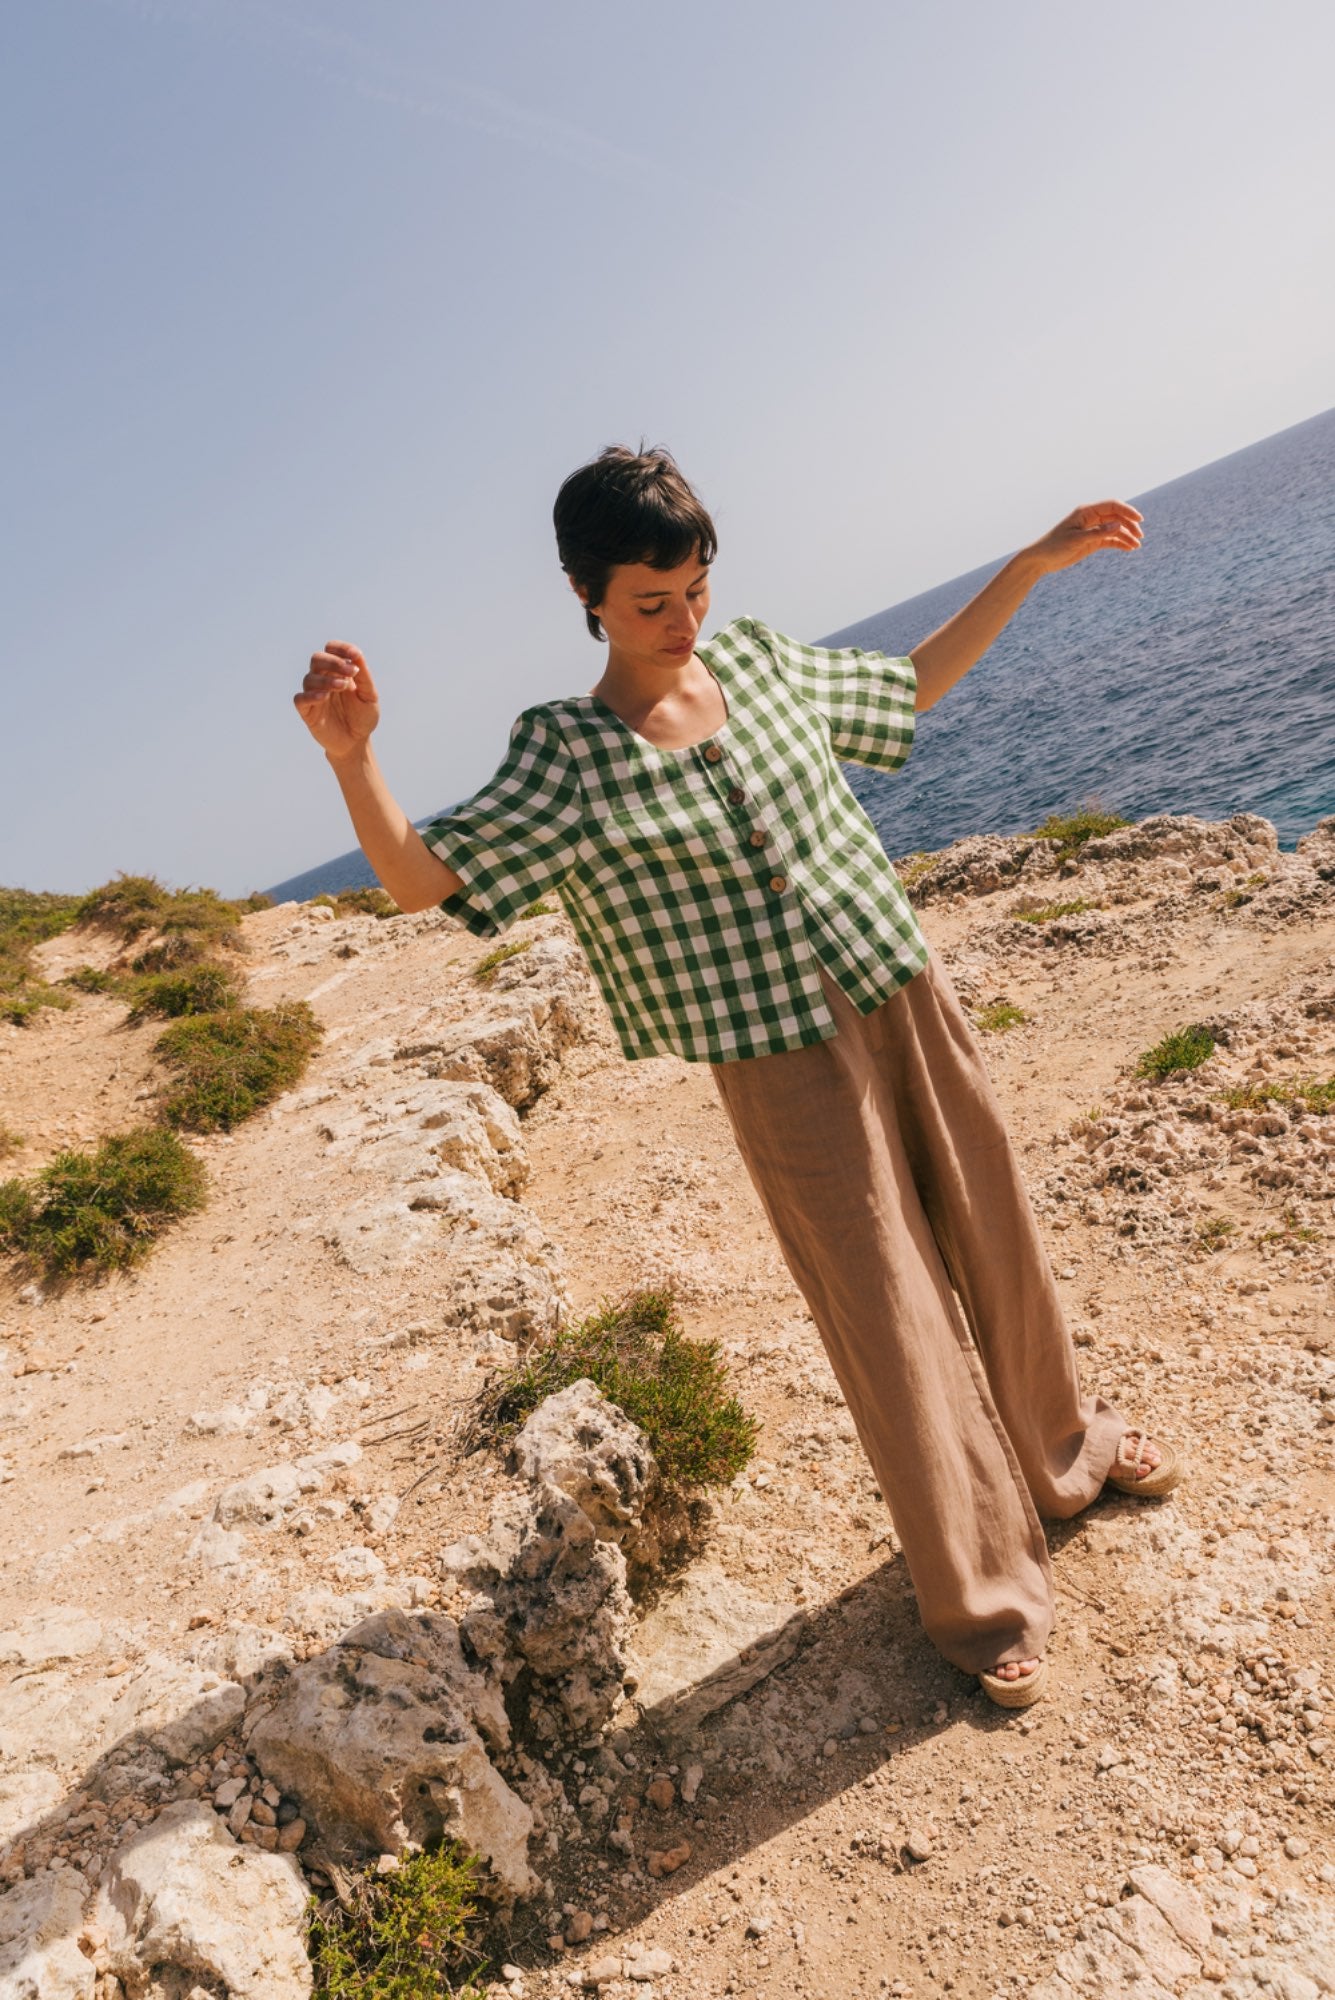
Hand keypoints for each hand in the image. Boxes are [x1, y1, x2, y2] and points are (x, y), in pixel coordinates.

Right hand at [294, 642, 380, 761]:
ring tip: (343, 686)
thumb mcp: (369, 696)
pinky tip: (324, 697)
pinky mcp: (307, 712)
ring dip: (326, 679)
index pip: (332, 649)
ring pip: (309, 678)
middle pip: (317, 658)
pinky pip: (300, 699)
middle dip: (333, 661)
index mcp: (338, 671)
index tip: (355, 655)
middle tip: (350, 672)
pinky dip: (310, 695)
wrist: (357, 743)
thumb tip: (357, 655)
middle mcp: (323, 679)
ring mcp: (314, 695)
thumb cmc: (362, 717)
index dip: (341, 648)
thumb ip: (364, 676)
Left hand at [1024, 500, 1143, 576]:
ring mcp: (1092, 530)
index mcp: (1086, 512)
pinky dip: (1120, 543)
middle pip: (1116, 517)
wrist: (1040, 559)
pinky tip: (1129, 548)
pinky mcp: (1092, 541)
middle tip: (1139, 537)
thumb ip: (1098, 533)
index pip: (1112, 506)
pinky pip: (1110, 539)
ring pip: (1115, 529)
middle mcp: (1091, 518)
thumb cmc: (1054, 546)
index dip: (1127, 511)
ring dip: (1126, 535)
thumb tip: (1118, 525)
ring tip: (1136, 546)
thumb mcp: (1076, 540)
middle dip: (1129, 525)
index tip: (1139, 520)